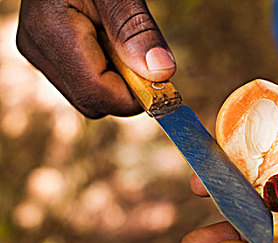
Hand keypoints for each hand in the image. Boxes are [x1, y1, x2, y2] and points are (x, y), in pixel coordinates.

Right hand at [17, 0, 174, 117]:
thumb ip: (137, 29)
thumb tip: (161, 72)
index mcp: (51, 31)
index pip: (97, 93)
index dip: (135, 95)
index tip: (163, 81)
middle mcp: (38, 49)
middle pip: (93, 101)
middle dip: (127, 89)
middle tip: (143, 55)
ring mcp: (41, 55)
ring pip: (89, 97)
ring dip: (118, 80)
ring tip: (121, 40)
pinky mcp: (48, 57)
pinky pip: (85, 83)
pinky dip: (109, 73)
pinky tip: (110, 44)